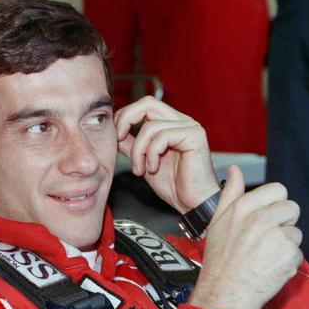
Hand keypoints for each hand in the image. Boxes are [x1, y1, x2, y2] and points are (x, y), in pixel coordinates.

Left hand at [115, 96, 219, 213]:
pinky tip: (153, 169)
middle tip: (119, 139)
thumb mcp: (144, 161)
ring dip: (139, 150)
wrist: (193, 204)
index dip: (125, 116)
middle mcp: (182, 121)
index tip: (116, 136)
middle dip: (126, 119)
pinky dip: (152, 154)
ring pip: (151, 126)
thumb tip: (114, 134)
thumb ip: (132, 146)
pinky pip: (163, 136)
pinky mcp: (195, 136)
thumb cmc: (174, 185)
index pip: (144, 106)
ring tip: (140, 169)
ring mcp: (190, 127)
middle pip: (148, 103)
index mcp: (171, 123)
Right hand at [188, 166, 302, 308]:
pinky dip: (288, 262)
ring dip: (286, 245)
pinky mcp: (289, 255)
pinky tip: (270, 268)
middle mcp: (260, 218)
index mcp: (243, 207)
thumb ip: (230, 193)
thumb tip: (235, 170)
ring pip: (296, 232)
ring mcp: (276, 236)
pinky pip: (298, 253)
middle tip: (266, 241)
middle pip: (292, 208)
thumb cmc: (219, 262)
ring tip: (265, 257)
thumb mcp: (218, 222)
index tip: (268, 218)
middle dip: (283, 223)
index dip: (275, 204)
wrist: (223, 295)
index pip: (278, 190)